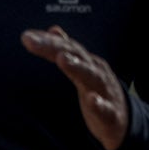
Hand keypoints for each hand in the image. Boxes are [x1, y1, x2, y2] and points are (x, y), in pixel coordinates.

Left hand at [22, 27, 127, 149]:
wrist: (122, 120)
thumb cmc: (98, 92)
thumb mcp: (82, 69)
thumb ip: (68, 51)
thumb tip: (53, 30)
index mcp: (88, 63)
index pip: (66, 48)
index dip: (47, 41)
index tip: (26, 36)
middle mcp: (97, 72)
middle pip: (76, 56)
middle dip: (55, 47)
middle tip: (33, 42)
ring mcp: (104, 91)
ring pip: (91, 76)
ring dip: (77, 67)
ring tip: (62, 59)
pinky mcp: (110, 113)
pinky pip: (104, 108)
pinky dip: (98, 103)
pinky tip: (91, 99)